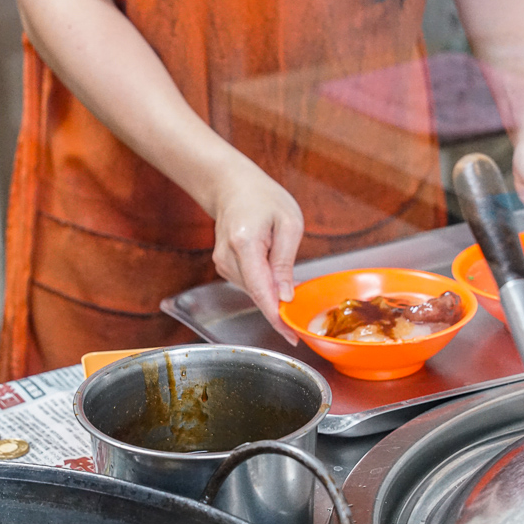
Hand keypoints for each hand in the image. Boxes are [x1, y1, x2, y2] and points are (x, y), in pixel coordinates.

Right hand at [210, 160, 303, 344]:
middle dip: (280, 308)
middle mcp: (227, 258)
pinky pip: (250, 284)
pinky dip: (264, 285)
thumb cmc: (263, 199)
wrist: (233, 187)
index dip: (277, 318)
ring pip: (254, 292)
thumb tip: (285, 296)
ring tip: (285, 267)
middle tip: (300, 317)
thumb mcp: (288, 224)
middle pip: (258, 295)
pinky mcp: (224, 267)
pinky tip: (272, 269)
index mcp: (244, 244)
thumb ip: (285, 262)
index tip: (292, 336)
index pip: (261, 291)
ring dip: (273, 292)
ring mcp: (222, 264)